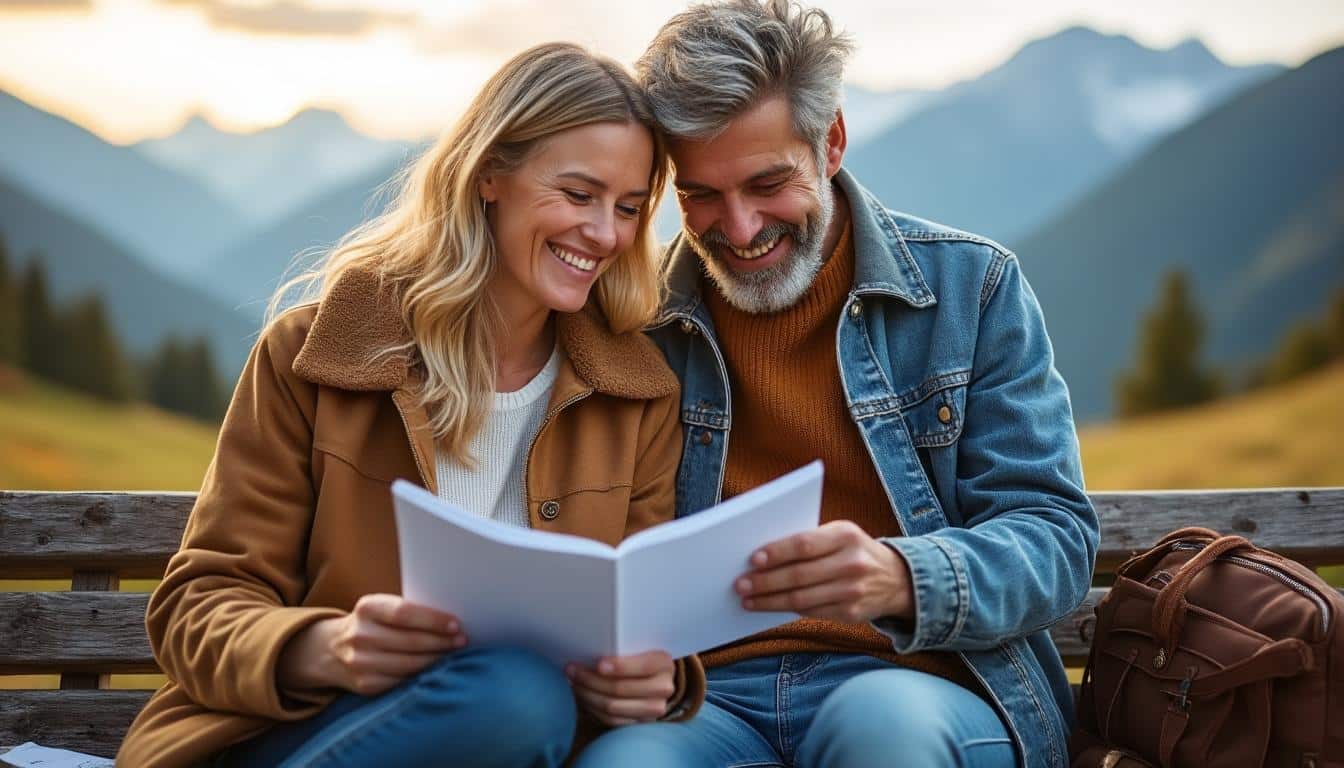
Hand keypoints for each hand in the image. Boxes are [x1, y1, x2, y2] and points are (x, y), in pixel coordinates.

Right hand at [278, 593, 466, 695]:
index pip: (404, 613)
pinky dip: (423, 675)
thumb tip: (451, 620)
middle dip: (441, 642)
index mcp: (367, 608)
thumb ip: (408, 611)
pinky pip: (402, 681)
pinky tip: (436, 669)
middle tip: (463, 640)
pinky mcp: (365, 684)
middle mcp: (360, 635)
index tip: (455, 624)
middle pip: (410, 641)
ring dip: (437, 660)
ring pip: (409, 664)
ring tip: (454, 653)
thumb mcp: (381, 608)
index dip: (432, 620)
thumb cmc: (372, 623)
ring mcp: (360, 662)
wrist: (330, 649)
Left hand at [566, 650, 675, 726]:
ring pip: (612, 707)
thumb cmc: (638, 655)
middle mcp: (663, 688)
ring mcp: (654, 709)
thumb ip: (621, 647)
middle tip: (571, 669)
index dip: (619, 666)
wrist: (652, 678)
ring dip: (587, 694)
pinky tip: (582, 695)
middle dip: (591, 679)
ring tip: (573, 682)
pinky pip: (611, 720)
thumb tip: (588, 646)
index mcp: (663, 663)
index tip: (597, 664)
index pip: (642, 666)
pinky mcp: (640, 724)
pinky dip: (592, 708)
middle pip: (621, 688)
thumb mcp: (637, 647)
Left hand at [735, 521, 913, 623]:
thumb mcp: (839, 535)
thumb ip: (809, 541)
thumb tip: (763, 555)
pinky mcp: (851, 613)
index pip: (805, 544)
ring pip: (801, 599)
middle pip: (799, 576)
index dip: (777, 553)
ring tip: (748, 600)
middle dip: (765, 582)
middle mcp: (852, 563)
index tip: (753, 559)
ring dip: (769, 601)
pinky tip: (770, 607)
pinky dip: (786, 610)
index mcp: (846, 536)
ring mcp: (853, 591)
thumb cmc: (853, 551)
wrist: (896, 579)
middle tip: (740, 585)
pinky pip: (811, 613)